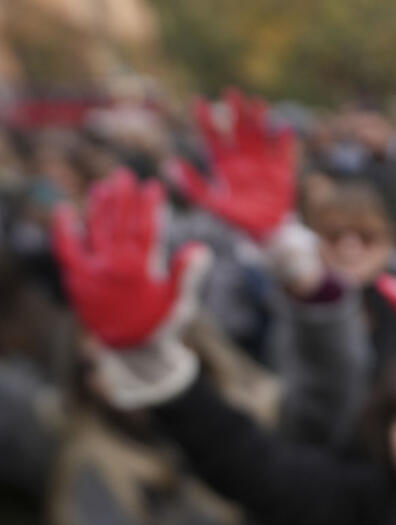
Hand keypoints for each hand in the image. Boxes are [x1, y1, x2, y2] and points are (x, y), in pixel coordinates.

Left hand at [53, 170, 209, 348]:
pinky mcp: (76, 279)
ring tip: (103, 186)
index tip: (153, 185)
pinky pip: (67, 249)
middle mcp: (114, 267)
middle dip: (123, 197)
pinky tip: (66, 211)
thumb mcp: (179, 301)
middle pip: (118, 223)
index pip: (146, 228)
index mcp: (141, 270)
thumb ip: (188, 273)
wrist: (129, 350)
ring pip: (94, 231)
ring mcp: (92, 271)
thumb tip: (201, 248)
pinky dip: (65, 229)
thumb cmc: (159, 324)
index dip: (150, 205)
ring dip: (98, 206)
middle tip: (125, 174)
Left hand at [171, 88, 295, 242]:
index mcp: (223, 163)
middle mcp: (243, 157)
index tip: (198, 102)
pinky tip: (283, 128)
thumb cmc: (236, 218)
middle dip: (235, 111)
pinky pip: (284, 152)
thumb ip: (193, 185)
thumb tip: (171, 165)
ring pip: (260, 134)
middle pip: (238, 129)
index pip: (212, 136)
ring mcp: (263, 162)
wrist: (264, 231)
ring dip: (258, 119)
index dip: (205, 120)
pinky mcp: (282, 170)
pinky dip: (284, 141)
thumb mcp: (210, 203)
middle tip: (231, 92)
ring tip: (256, 102)